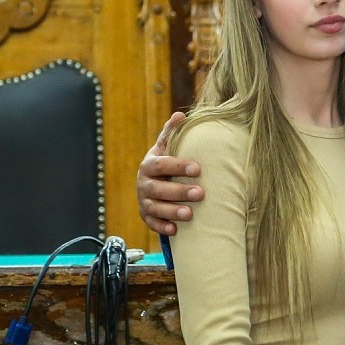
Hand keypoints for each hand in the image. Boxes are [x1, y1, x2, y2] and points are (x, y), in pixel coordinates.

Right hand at [136, 111, 202, 236]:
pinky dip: (161, 227)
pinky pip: (151, 223)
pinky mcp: (146, 216)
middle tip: (200, 193)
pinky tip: (175, 230)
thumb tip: (181, 114)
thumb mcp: (166, 147)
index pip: (161, 164)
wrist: (153, 183)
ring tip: (190, 213)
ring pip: (154, 208)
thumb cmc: (165, 164)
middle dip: (179, 191)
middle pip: (158, 189)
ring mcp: (143, 201)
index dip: (178, 166)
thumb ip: (172, 133)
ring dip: (171, 211)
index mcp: (149, 164)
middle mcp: (143, 183)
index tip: (198, 168)